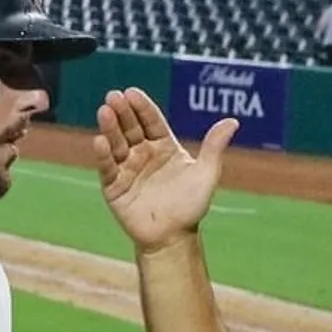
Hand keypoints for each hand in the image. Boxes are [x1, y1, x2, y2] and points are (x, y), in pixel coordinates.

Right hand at [93, 87, 238, 253]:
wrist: (173, 238)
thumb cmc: (190, 206)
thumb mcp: (206, 174)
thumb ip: (214, 147)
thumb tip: (232, 121)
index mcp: (164, 146)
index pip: (151, 121)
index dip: (142, 107)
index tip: (132, 92)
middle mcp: (143, 154)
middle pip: (130, 128)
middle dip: (122, 112)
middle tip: (114, 96)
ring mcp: (127, 169)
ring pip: (117, 144)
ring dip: (109, 128)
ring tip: (104, 112)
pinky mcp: (114, 187)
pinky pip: (107, 168)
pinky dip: (103, 155)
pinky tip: (99, 141)